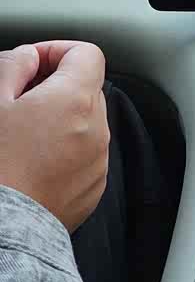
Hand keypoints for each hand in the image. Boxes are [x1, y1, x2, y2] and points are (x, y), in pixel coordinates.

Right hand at [0, 41, 108, 232]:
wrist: (5, 230)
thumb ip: (14, 66)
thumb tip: (29, 57)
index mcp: (75, 100)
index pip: (87, 54)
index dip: (57, 51)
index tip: (31, 62)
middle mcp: (97, 128)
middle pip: (87, 87)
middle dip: (55, 84)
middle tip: (18, 97)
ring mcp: (98, 161)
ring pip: (87, 121)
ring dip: (60, 117)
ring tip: (22, 133)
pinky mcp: (93, 188)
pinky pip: (85, 153)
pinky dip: (65, 148)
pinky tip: (32, 160)